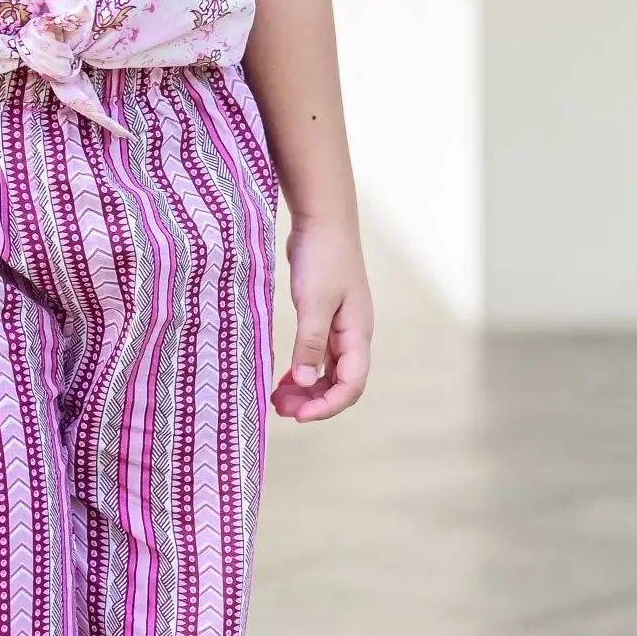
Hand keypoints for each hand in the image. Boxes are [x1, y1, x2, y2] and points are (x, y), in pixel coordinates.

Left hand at [271, 218, 370, 421]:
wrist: (323, 219)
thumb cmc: (323, 257)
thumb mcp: (314, 302)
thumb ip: (310, 343)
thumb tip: (306, 384)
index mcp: (358, 334)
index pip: (351, 385)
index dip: (327, 406)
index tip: (298, 415)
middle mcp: (353, 335)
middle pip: (340, 384)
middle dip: (314, 401)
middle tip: (281, 409)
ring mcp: (340, 327)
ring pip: (328, 372)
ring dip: (307, 389)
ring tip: (278, 399)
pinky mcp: (325, 317)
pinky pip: (317, 355)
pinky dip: (303, 370)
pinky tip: (284, 377)